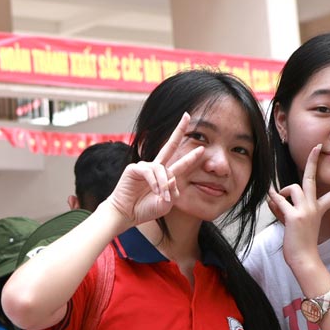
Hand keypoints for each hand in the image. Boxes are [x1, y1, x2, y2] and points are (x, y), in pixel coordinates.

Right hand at [105, 112, 203, 226]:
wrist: (126, 214)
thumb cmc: (144, 210)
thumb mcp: (165, 205)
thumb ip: (173, 192)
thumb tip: (173, 177)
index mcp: (165, 176)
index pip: (181, 164)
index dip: (191, 157)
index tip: (202, 148)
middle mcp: (156, 168)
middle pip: (170, 145)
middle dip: (179, 130)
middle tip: (187, 115)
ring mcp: (145, 167)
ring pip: (161, 169)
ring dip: (163, 184)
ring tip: (161, 197)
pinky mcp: (135, 168)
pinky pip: (150, 172)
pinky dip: (154, 182)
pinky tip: (154, 191)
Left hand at [267, 144, 329, 266]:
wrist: (305, 260)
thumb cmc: (300, 243)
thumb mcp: (295, 222)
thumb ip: (285, 208)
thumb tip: (272, 196)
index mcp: (319, 209)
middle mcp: (314, 207)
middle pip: (312, 178)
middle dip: (314, 160)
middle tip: (317, 146)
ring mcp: (306, 210)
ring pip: (292, 187)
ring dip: (281, 192)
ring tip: (277, 203)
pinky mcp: (295, 216)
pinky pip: (279, 199)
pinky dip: (272, 199)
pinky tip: (269, 200)